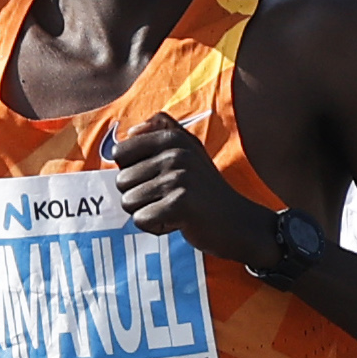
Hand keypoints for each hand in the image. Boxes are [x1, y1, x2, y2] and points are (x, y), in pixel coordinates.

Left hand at [108, 113, 277, 262]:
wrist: (237, 221)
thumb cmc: (204, 188)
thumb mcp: (188, 149)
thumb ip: (161, 130)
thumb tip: (129, 131)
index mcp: (171, 137)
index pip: (119, 153)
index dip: (133, 171)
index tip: (158, 178)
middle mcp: (175, 153)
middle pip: (121, 181)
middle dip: (141, 196)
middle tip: (169, 198)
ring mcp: (178, 178)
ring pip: (129, 202)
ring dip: (148, 212)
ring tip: (174, 209)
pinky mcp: (180, 204)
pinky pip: (141, 220)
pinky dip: (156, 227)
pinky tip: (178, 222)